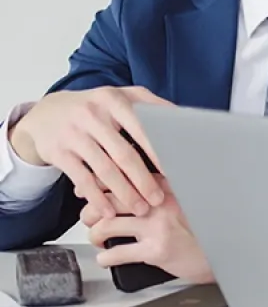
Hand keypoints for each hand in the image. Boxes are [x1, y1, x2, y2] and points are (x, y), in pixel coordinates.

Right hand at [9, 87, 172, 218]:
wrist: (45, 112)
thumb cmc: (93, 107)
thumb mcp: (118, 96)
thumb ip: (149, 104)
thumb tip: (183, 118)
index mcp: (114, 100)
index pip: (142, 128)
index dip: (159, 152)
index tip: (174, 171)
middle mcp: (92, 115)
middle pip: (124, 154)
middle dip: (144, 181)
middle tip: (158, 199)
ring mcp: (73, 134)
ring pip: (104, 170)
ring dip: (124, 193)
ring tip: (140, 208)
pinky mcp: (58, 152)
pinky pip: (81, 179)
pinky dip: (96, 197)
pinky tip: (108, 211)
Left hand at [87, 179, 213, 283]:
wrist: (224, 253)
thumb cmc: (202, 230)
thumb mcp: (184, 203)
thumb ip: (159, 195)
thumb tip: (126, 193)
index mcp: (166, 189)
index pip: (124, 177)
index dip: (98, 183)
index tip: (87, 189)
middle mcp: (161, 204)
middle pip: (109, 198)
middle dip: (90, 210)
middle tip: (89, 218)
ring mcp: (157, 227)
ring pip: (107, 224)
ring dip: (94, 234)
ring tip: (98, 239)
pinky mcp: (155, 250)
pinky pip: (117, 252)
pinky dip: (104, 258)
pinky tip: (106, 258)